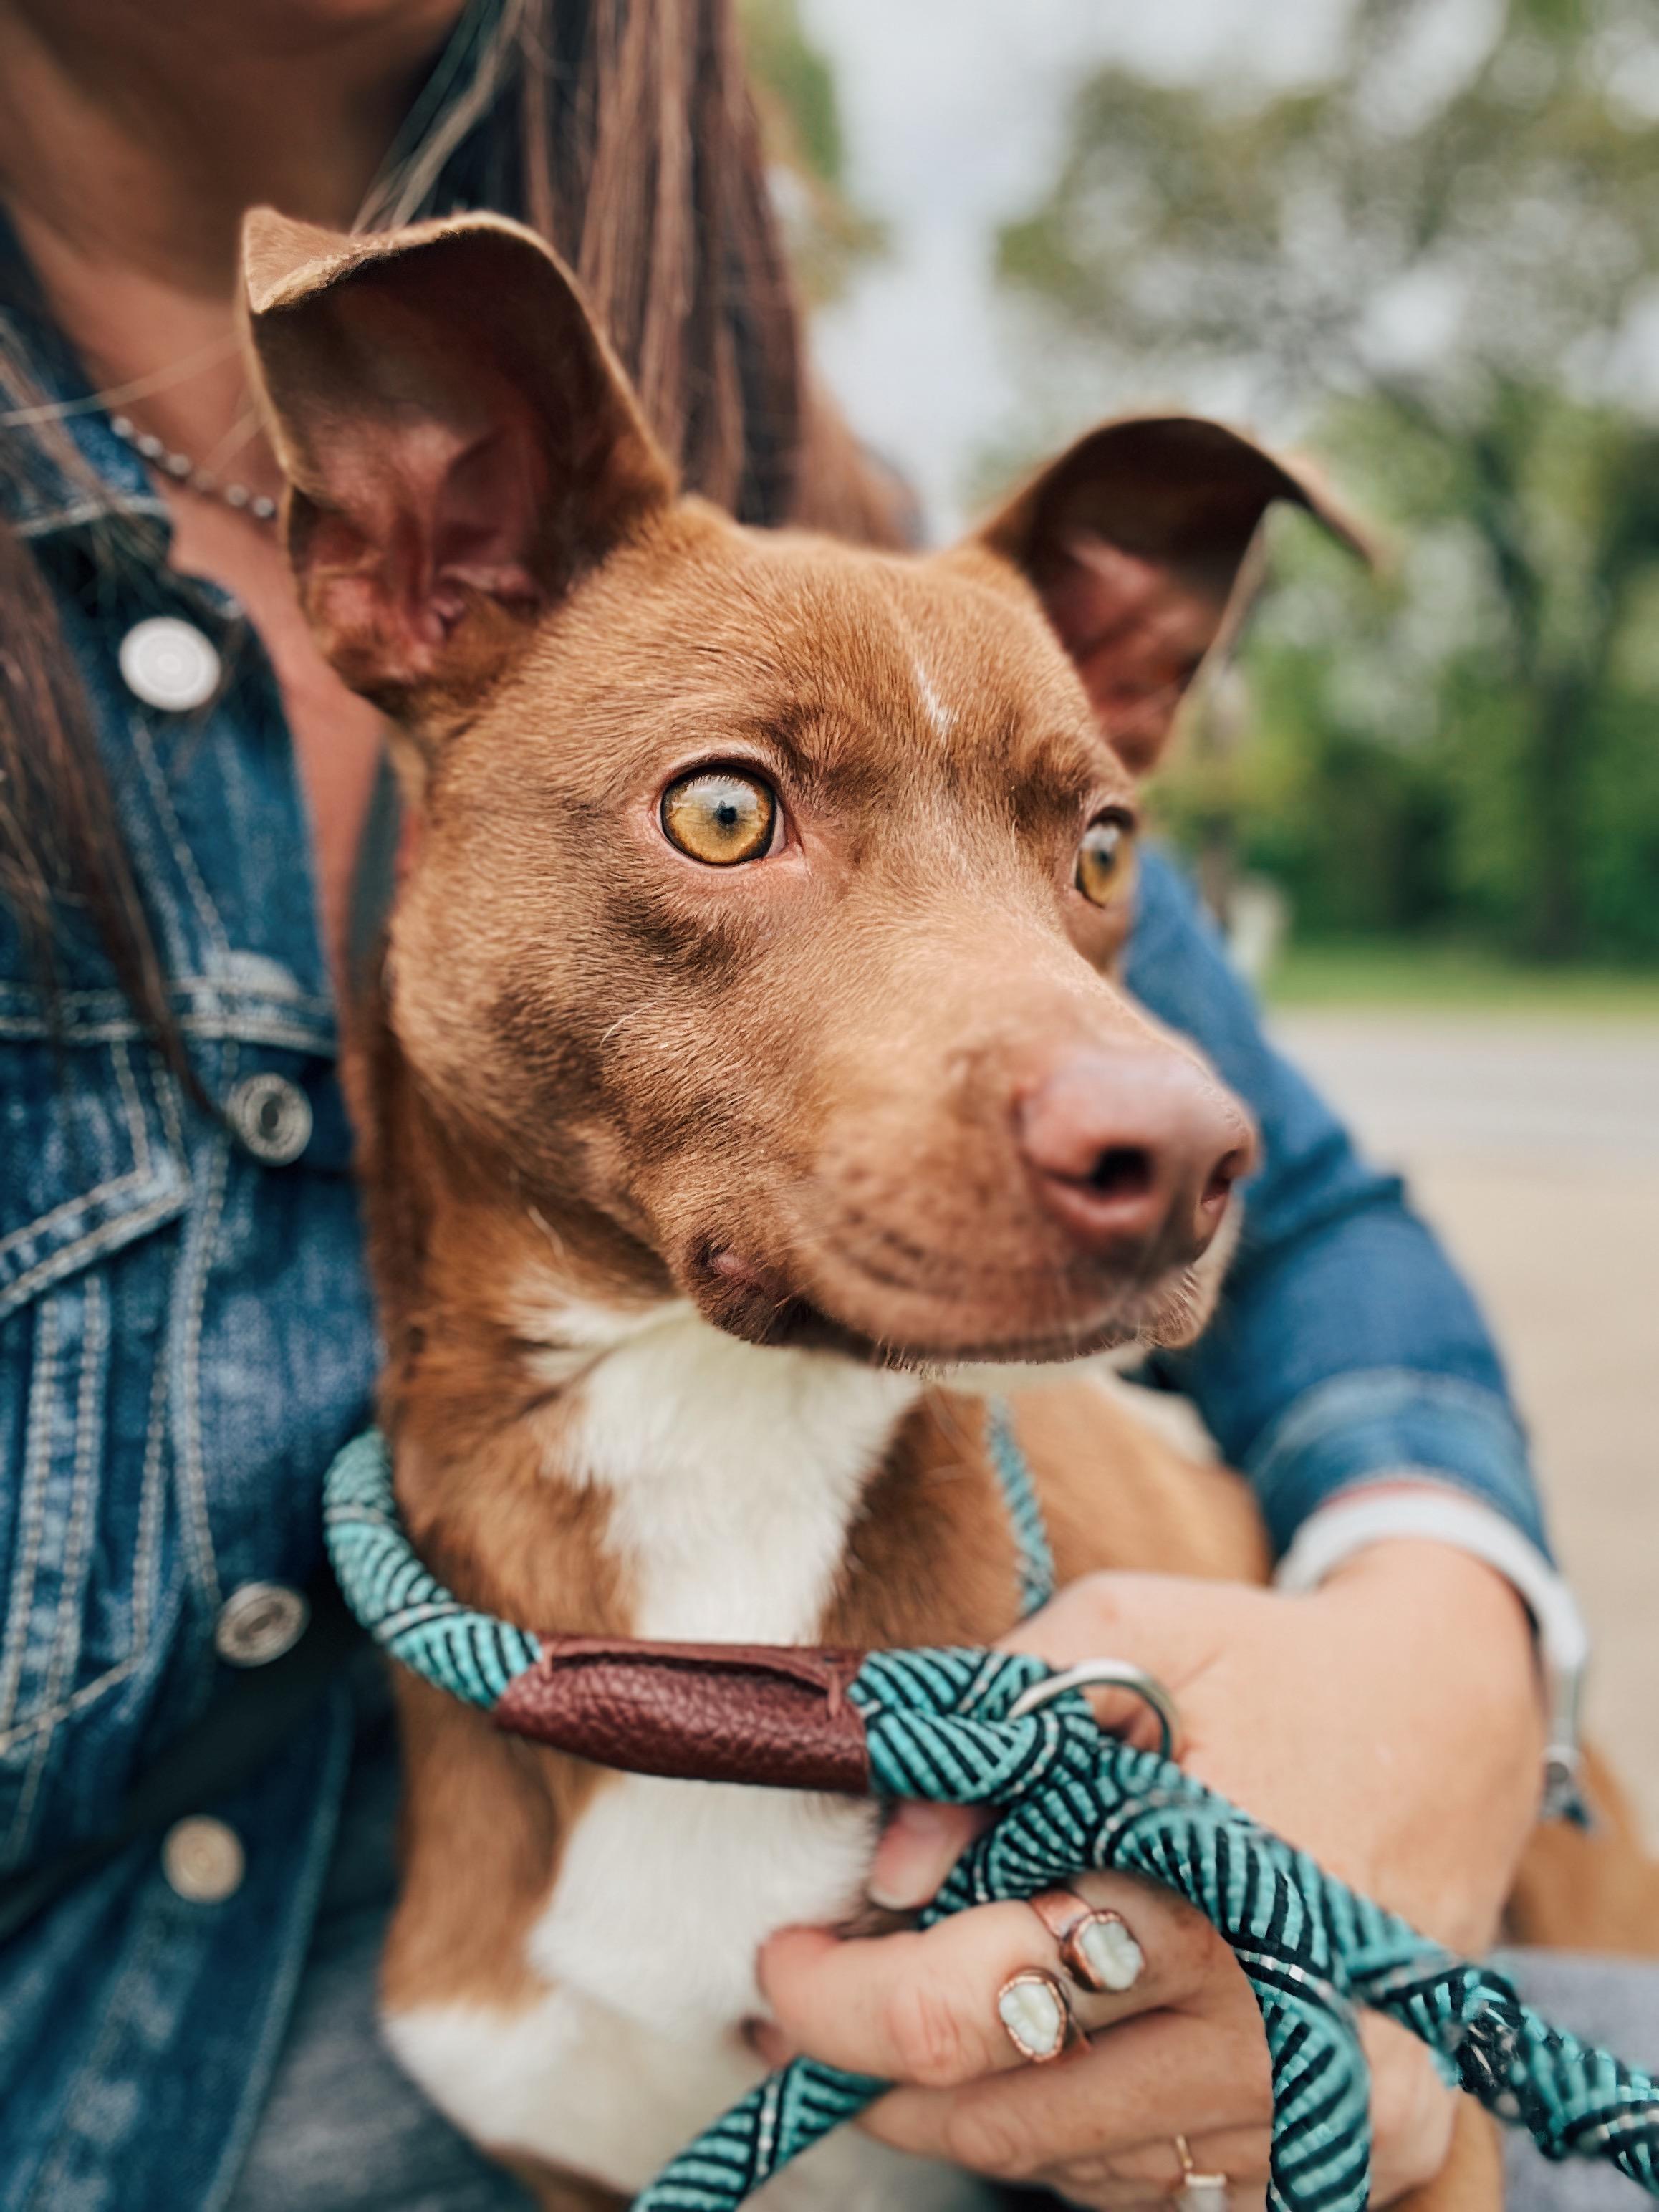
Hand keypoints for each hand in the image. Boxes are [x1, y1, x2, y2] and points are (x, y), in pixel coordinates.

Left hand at [758, 1540, 1542, 2205]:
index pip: (959, 2007)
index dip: (833, 1996)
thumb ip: (996, 1724)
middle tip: (813, 2001)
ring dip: (973, 2098)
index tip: (777, 1960)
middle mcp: (1266, 2031)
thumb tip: (888, 1862)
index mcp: (1198, 1893)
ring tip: (937, 1996)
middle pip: (996, 2114)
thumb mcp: (1125, 1631)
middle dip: (873, 2064)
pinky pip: (1157, 2185)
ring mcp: (1316, 2107)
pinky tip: (1061, 2032)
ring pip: (1067, 2164)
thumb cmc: (1262, 1661)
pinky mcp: (1349, 2142)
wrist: (1448, 1719)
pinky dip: (1077, 2125)